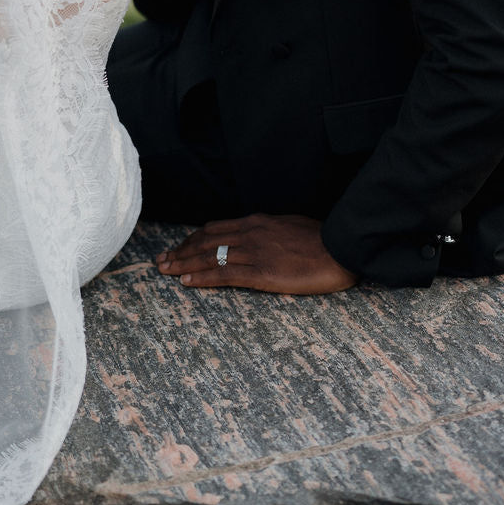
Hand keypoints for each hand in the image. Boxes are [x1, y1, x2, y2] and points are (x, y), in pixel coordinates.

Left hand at [156, 213, 357, 293]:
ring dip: (184, 264)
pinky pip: (225, 274)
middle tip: (161, 261)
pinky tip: (188, 282)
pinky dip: (203, 278)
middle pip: (205, 241)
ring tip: (165, 272)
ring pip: (209, 257)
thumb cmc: (323, 240)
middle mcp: (251, 233)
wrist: (341, 248)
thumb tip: (261, 237)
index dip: (192, 239)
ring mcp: (255, 252)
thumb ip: (271, 232)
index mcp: (257, 222)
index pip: (215, 229)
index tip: (178, 247)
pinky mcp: (262, 272)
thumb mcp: (291, 227)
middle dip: (180, 251)